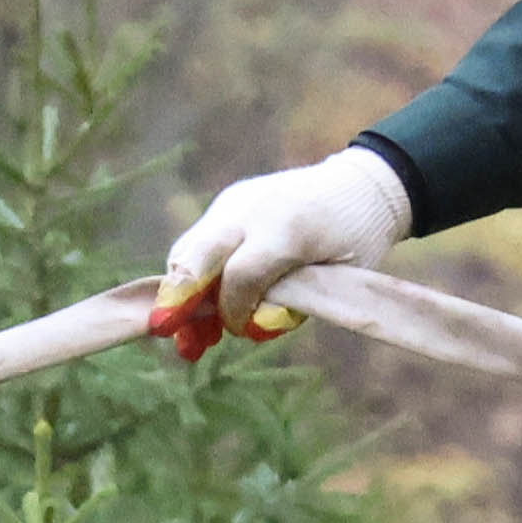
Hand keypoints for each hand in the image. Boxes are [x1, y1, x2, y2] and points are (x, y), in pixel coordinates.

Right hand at [151, 146, 411, 357]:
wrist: (358, 184)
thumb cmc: (356, 239)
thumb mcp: (338, 277)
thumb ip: (292, 302)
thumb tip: (242, 326)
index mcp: (287, 229)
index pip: (242, 276)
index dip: (234, 312)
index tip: (239, 332)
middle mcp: (249, 210)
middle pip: (196, 256)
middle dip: (177, 299)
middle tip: (163, 331)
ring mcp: (232, 204)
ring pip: (187, 251)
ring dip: (180, 295)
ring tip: (187, 337)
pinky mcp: (225, 205)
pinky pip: (197, 244)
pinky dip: (191, 280)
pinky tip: (199, 314)